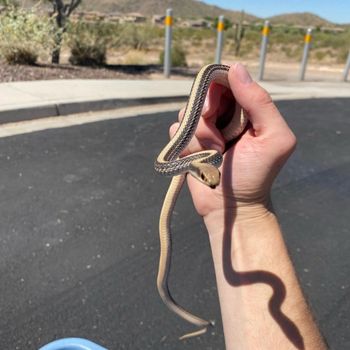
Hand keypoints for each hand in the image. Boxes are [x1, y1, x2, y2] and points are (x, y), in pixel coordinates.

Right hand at [169, 63, 295, 217]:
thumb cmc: (256, 175)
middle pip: (202, 95)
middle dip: (204, 116)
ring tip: (212, 155)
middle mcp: (224, 116)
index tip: (212, 109)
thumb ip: (260, 102)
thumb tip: (236, 68)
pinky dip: (183, 144)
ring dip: (197, 136)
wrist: (231, 207)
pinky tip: (197, 159)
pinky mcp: (187, 144)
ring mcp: (204, 130)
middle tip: (215, 140)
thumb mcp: (273, 138)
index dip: (214, 89)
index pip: (226, 82)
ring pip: (186, 113)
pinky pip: (175, 130)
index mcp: (246, 110)